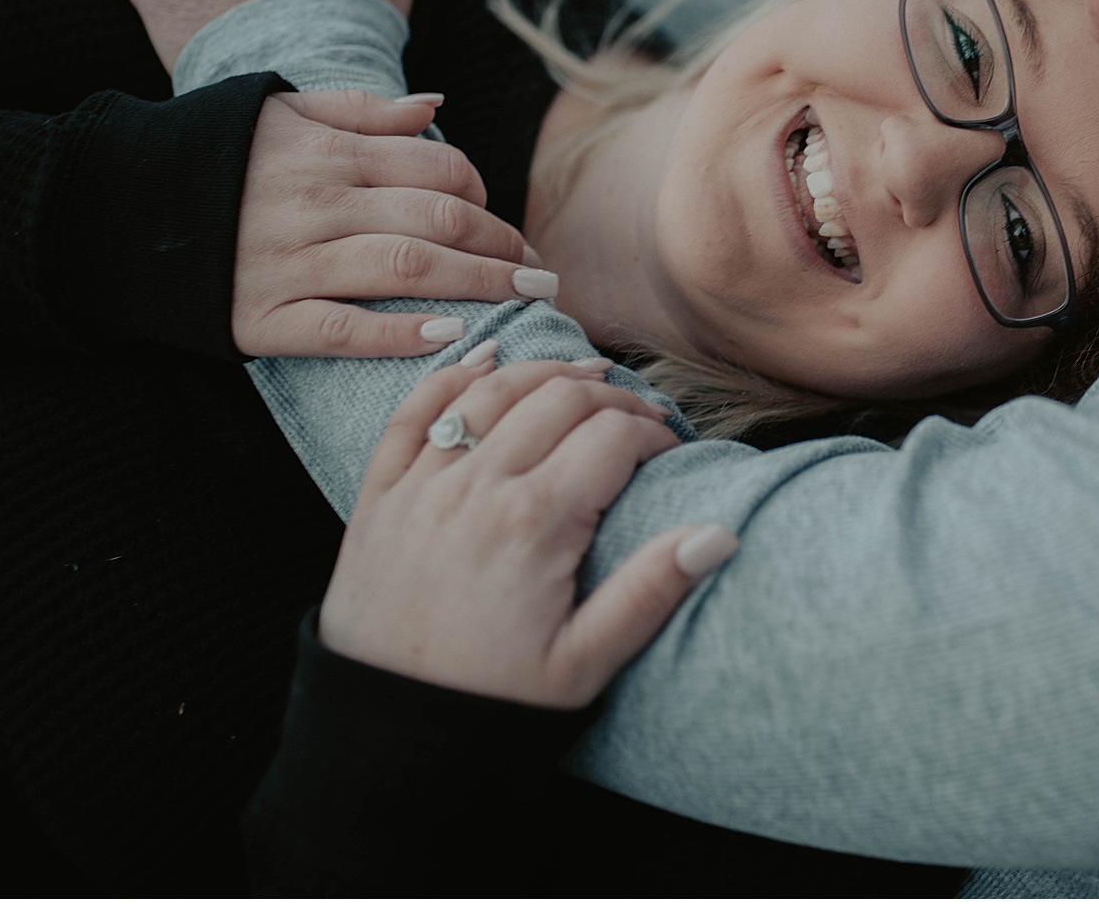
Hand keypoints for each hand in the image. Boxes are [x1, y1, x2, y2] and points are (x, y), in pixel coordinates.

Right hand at [234, 92, 556, 357]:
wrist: (112, 209)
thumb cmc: (213, 157)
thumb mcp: (283, 113)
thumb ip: (362, 111)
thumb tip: (435, 105)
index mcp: (329, 154)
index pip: (437, 167)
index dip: (483, 193)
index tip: (501, 220)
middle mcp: (316, 204)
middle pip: (439, 218)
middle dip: (502, 245)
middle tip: (541, 270)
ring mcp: (290, 263)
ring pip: (408, 269)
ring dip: (481, 286)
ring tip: (528, 298)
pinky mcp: (262, 318)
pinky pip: (342, 330)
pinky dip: (399, 334)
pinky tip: (451, 335)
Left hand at [320, 358, 734, 707]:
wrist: (386, 736)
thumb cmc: (489, 706)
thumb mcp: (584, 665)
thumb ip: (650, 592)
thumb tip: (718, 534)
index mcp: (535, 523)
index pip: (612, 436)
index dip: (653, 431)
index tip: (669, 448)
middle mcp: (477, 488)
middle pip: (559, 398)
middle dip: (612, 396)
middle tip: (637, 417)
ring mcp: (423, 487)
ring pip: (492, 390)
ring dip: (544, 372)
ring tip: (582, 377)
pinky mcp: (380, 497)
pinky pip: (412, 412)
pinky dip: (450, 377)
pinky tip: (483, 363)